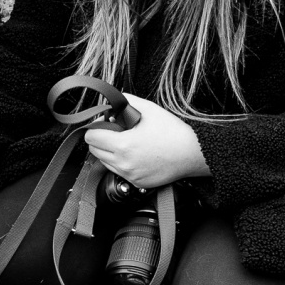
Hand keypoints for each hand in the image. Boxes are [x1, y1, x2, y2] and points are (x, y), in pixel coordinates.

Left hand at [82, 93, 208, 187]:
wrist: (192, 154)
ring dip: (108, 151)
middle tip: (114, 131)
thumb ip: (127, 102)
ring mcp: (130, 175)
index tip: (104, 123)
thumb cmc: (174, 133)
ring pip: (104, 163)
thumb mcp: (150, 109)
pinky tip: (134, 153)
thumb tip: (113, 101)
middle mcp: (124, 163)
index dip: (95, 127)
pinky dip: (120, 162)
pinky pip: (118, 172)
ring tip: (125, 142)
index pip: (91, 138)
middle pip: (94, 151)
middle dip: (100, 139)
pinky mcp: (137, 183)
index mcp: (124, 145)